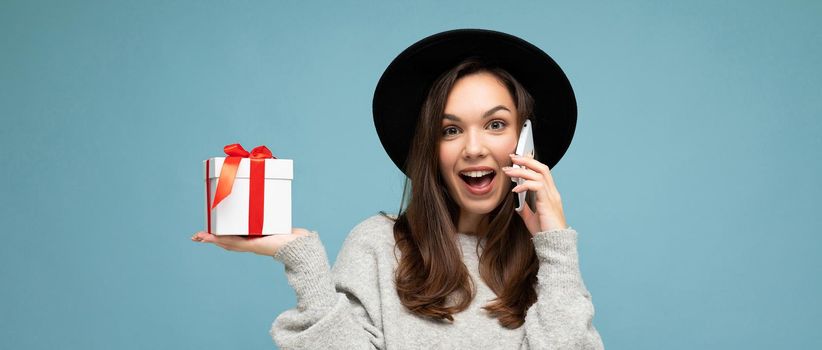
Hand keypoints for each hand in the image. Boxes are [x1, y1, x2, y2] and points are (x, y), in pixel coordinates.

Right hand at [191, 228, 311, 256]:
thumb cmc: (296, 239)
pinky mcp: (253, 245)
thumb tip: (274, 204)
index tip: (211, 232)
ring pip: (227, 242)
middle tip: (197, 236)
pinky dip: (221, 239)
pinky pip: (234, 241)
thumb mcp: (280, 224)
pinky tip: (211, 237)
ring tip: (198, 237)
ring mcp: (250, 246)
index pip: (235, 237)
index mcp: (255, 240)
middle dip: (211, 238)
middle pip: (227, 241)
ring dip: (212, 239)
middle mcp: (251, 244)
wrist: (301, 249)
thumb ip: (274, 217)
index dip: (222, 235)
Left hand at [502, 154, 567, 234]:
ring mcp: (552, 197)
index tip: (517, 160)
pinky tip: (515, 189)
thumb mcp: (531, 218)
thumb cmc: (544, 232)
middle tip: (512, 157)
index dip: (531, 163)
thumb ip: (526, 208)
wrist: (554, 244)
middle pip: (542, 168)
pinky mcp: (548, 202)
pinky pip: (536, 186)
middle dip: (526, 160)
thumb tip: (517, 203)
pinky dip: (524, 185)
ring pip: (538, 174)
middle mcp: (553, 193)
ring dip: (522, 170)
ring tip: (508, 171)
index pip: (542, 172)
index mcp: (550, 194)